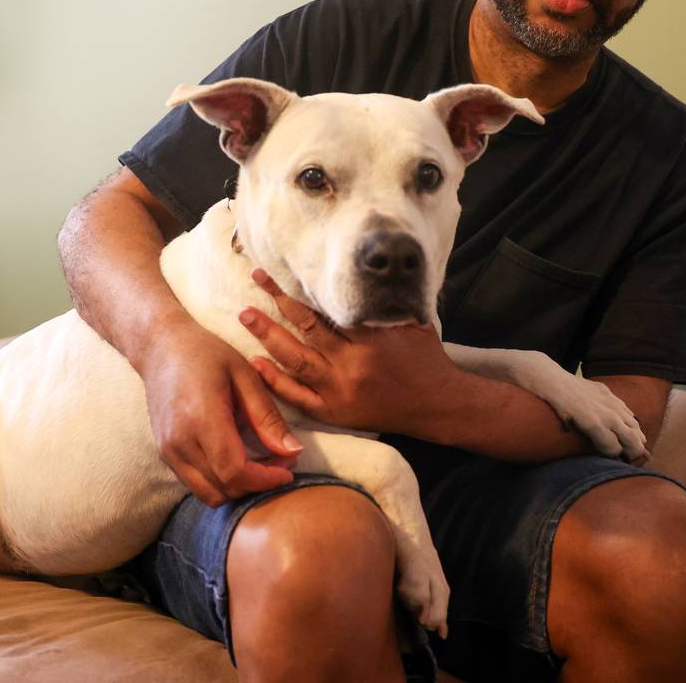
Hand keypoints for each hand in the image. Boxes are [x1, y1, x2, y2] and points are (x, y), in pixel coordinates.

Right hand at [141, 320, 303, 505]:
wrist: (161, 348)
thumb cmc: (206, 354)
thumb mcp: (245, 376)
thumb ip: (267, 417)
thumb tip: (292, 452)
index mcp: (201, 418)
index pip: (234, 472)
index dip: (265, 480)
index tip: (288, 470)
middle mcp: (179, 441)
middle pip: (224, 489)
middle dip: (258, 484)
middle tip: (281, 462)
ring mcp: (167, 450)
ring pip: (209, 494)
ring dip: (239, 487)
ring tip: (261, 463)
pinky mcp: (164, 454)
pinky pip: (196, 484)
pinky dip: (221, 482)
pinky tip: (238, 460)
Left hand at [238, 269, 462, 434]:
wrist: (438, 406)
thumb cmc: (426, 359)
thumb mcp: (411, 323)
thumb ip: (385, 306)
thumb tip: (366, 277)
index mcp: (370, 340)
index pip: (325, 311)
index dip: (299, 291)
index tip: (279, 273)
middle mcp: (351, 366)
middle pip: (305, 329)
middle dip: (277, 303)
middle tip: (255, 281)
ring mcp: (339, 392)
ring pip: (295, 361)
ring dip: (268, 336)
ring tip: (246, 316)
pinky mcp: (335, 413)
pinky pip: (298, 397)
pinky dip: (275, 381)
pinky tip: (256, 363)